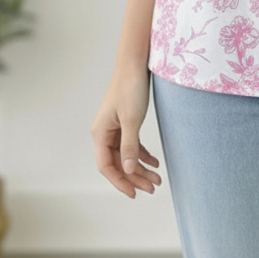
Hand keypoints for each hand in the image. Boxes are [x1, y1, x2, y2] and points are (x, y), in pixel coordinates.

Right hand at [91, 69, 161, 197]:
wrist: (135, 64)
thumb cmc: (130, 88)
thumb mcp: (132, 119)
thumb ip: (129, 146)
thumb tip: (128, 170)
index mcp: (100, 134)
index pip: (106, 166)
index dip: (120, 182)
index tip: (134, 193)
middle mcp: (104, 133)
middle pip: (118, 163)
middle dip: (135, 177)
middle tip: (153, 188)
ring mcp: (114, 128)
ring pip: (126, 156)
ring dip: (141, 168)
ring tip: (158, 179)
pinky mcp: (125, 122)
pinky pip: (132, 145)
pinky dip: (143, 155)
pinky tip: (155, 162)